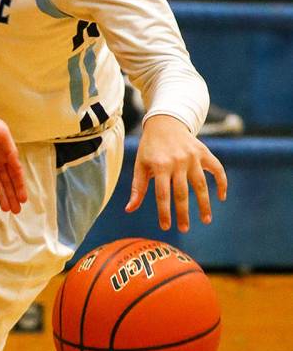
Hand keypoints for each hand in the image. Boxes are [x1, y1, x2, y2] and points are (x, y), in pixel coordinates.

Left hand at [0, 102, 26, 213]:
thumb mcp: (1, 132)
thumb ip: (9, 149)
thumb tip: (17, 164)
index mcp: (7, 151)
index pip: (15, 172)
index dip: (19, 186)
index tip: (23, 199)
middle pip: (7, 180)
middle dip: (12, 195)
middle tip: (17, 211)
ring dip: (1, 194)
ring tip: (6, 209)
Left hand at [126, 114, 227, 231]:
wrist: (165, 122)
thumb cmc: (150, 147)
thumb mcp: (140, 164)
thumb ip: (137, 187)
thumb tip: (129, 209)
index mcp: (160, 165)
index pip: (162, 194)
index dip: (164, 212)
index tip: (166, 227)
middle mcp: (177, 161)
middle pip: (182, 192)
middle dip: (183, 213)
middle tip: (185, 229)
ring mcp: (192, 157)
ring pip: (201, 184)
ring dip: (204, 203)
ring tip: (206, 220)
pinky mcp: (203, 152)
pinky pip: (217, 169)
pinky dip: (221, 182)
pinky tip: (221, 197)